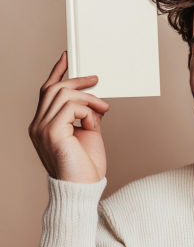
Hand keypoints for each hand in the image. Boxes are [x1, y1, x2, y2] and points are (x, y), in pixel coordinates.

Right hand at [29, 51, 109, 183]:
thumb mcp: (89, 133)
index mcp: (44, 124)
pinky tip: (95, 122)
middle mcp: (38, 125)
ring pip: (63, 94)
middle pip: (53, 88)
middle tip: (96, 79)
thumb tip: (95, 101)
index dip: (57, 72)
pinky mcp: (51, 132)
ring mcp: (41, 128)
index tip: (67, 57)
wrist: (83, 189)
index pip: (47, 92)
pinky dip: (87, 110)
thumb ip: (88, 115)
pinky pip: (70, 106)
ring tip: (103, 109)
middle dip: (77, 80)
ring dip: (88, 98)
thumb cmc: (85, 166)